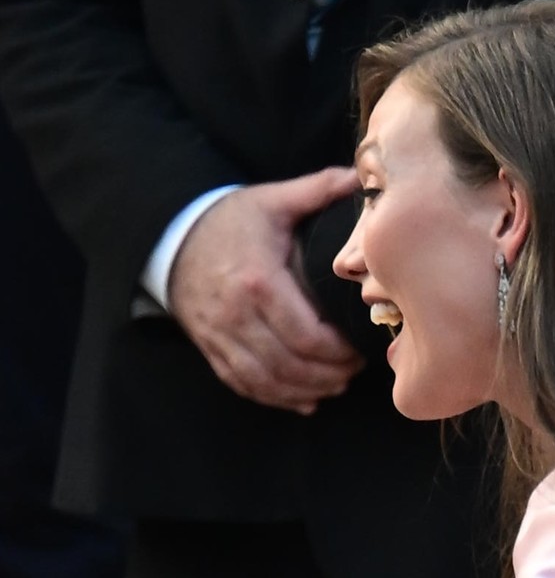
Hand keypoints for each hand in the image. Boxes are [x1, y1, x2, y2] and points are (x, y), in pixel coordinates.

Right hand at [166, 169, 364, 411]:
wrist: (170, 236)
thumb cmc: (228, 221)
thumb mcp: (271, 201)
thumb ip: (316, 191)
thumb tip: (358, 179)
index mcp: (259, 281)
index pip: (309, 336)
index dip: (341, 351)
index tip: (360, 346)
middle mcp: (236, 315)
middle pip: (294, 365)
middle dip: (331, 374)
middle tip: (355, 368)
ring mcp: (221, 336)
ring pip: (272, 382)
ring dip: (310, 389)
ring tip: (336, 383)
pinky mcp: (211, 349)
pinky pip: (247, 386)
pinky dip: (279, 398)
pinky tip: (305, 397)